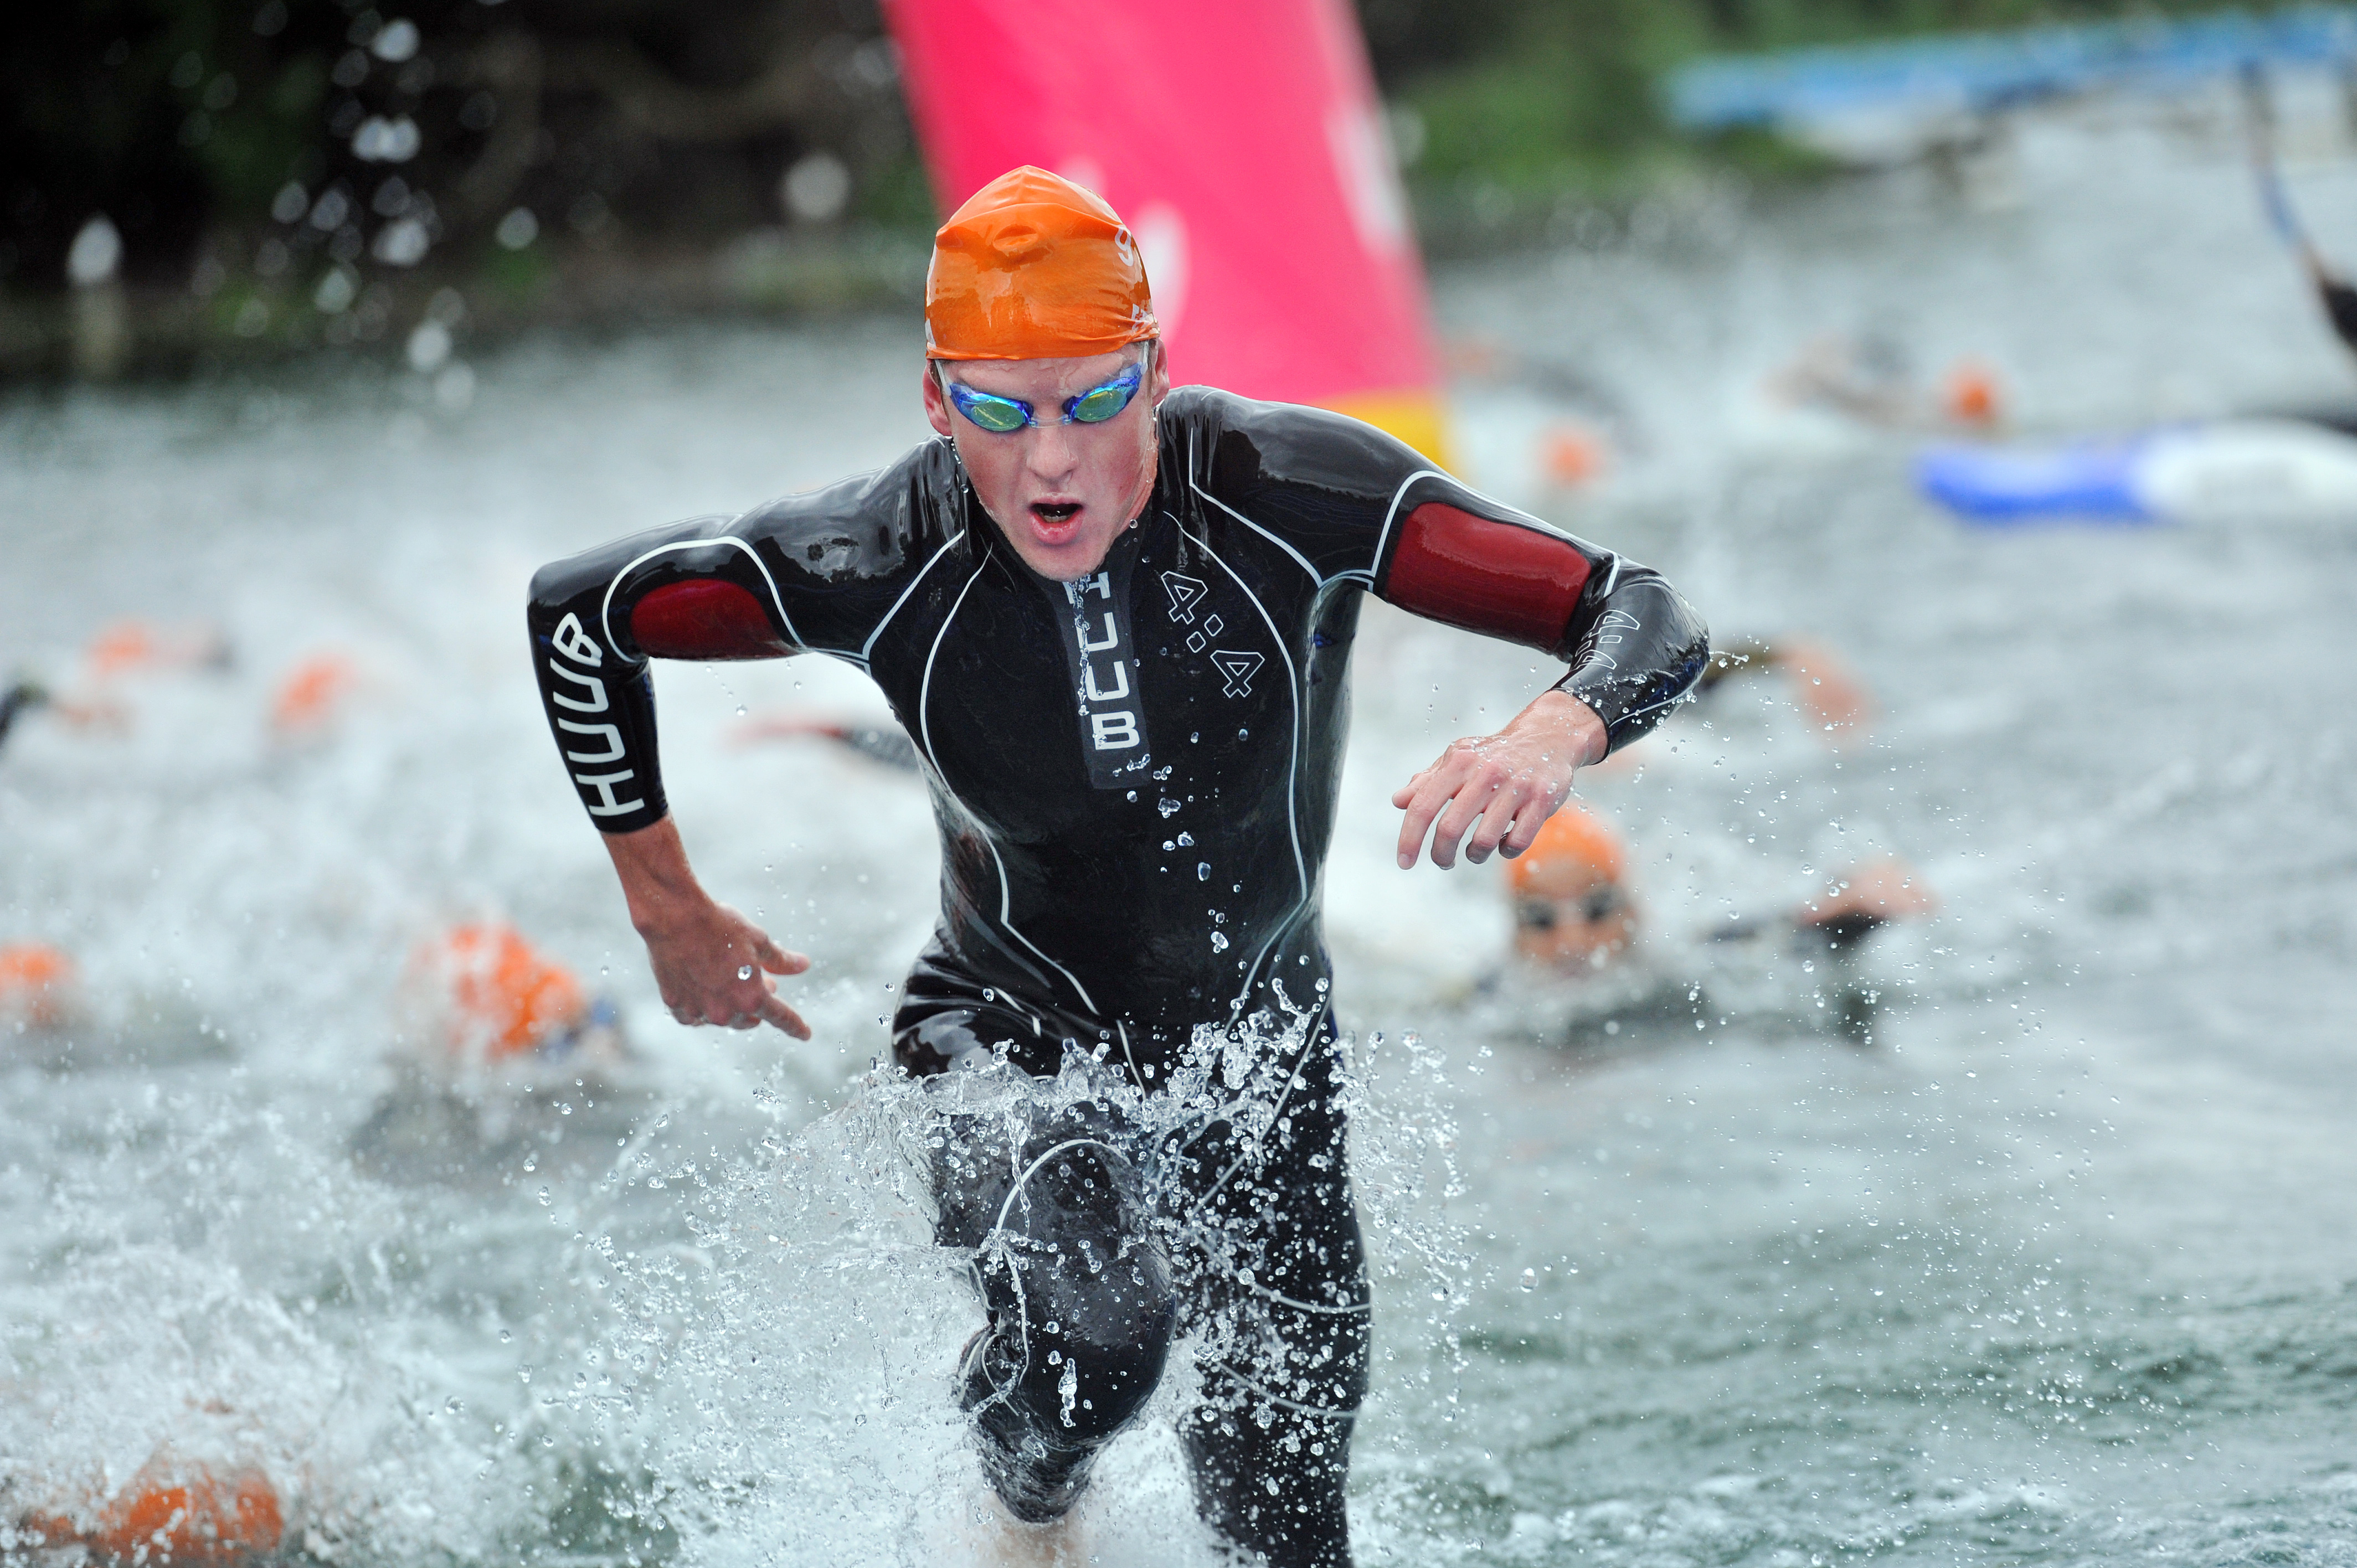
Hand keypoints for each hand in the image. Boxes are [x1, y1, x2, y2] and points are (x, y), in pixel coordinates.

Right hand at [602, 818, 811, 1037]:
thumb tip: (803, 966)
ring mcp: (698, 1010)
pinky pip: (693, 1016)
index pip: (781, 1017)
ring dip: (729, 1005)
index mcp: (752, 997)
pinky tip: (703, 992)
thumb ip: (781, 960)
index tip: (805, 1034)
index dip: (795, 1026)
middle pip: (749, 1018)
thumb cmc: (720, 925)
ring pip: (721, 1018)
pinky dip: (701, 1008)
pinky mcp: (675, 1004)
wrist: (674, 917)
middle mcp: (725, 1011)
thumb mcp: (758, 940)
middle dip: (757, 1006)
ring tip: (729, 982)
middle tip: (762, 984)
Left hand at [1391, 689, 1606, 869]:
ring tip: (1474, 851)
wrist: (1548, 737)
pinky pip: (1517, 842)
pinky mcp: (1542, 800)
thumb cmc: (1493, 755)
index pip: (1423, 807)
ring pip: (1483, 841)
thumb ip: (1428, 781)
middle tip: (1443, 862)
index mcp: (1459, 762)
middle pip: (1449, 829)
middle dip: (1441, 855)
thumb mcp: (1458, 758)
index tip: (1404, 862)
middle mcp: (1486, 773)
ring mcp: (1516, 787)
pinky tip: (1503, 842)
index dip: (1409, 838)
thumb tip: (1399, 801)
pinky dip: (1505, 851)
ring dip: (1474, 855)